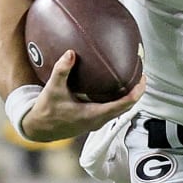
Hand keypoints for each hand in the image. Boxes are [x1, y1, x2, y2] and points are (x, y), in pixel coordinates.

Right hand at [21, 51, 144, 142]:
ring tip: (133, 77)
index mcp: (94, 114)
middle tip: (141, 72)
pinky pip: (114, 109)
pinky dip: (120, 98)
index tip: (143, 77)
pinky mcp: (94, 120)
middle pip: (127, 107)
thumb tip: (70, 53)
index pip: (124, 104)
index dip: (136, 92)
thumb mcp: (52, 89)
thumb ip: (62, 71)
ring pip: (121, 109)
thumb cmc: (46, 111)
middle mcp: (99, 120)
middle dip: (136, 91)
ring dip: (129, 95)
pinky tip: (117, 85)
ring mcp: (98, 121)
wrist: (39, 129)